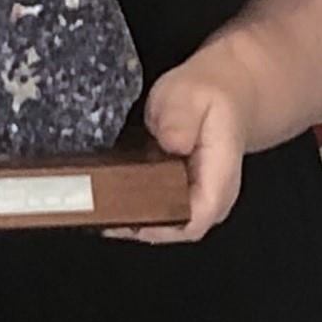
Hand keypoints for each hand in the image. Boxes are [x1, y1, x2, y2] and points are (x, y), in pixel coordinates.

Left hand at [108, 55, 250, 244]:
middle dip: (134, 222)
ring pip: (162, 222)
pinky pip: (155, 209)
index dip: (156, 226)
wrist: (224, 93)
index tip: (122, 214)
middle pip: (172, 229)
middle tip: (99, 205)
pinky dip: (132, 203)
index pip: (192, 222)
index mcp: (219, 180)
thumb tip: (172, 141)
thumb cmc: (210, 95)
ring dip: (130, 214)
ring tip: (97, 199)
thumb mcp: (193, 95)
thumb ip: (181, 117)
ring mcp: (195, 200)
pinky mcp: (180, 195)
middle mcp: (210, 199)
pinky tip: (109, 191)